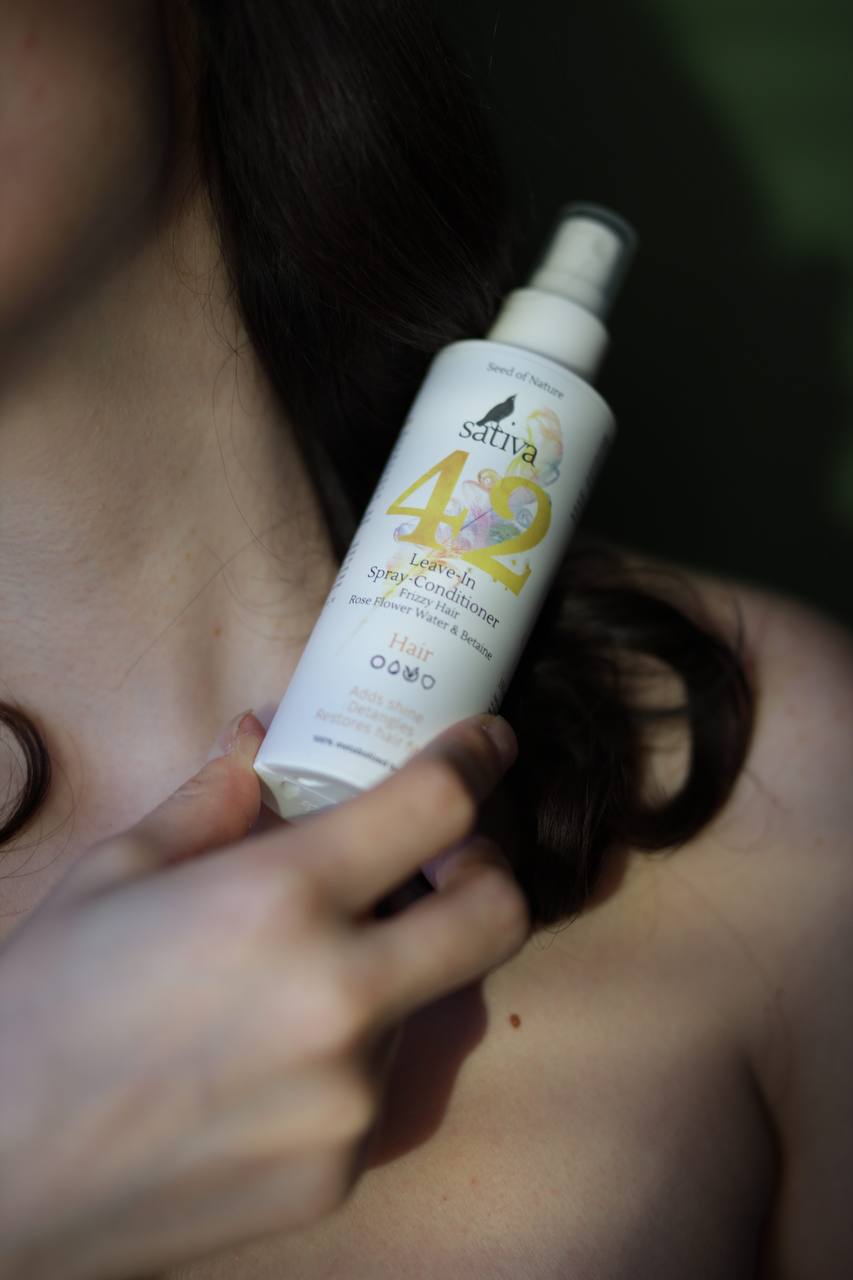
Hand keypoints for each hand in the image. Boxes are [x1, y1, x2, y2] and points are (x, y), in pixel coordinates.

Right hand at [0, 712, 527, 1279]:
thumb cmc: (42, 1002)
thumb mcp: (120, 871)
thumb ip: (216, 800)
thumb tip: (263, 740)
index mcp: (280, 898)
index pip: (439, 806)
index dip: (478, 758)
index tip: (488, 743)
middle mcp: (339, 997)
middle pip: (497, 914)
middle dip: (488, 871)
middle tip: (445, 862)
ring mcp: (349, 1099)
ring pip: (423, 1003)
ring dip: (388, 971)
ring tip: (292, 983)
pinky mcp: (338, 1174)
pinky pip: (374, 1087)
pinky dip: (345, 1053)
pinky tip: (264, 1063)